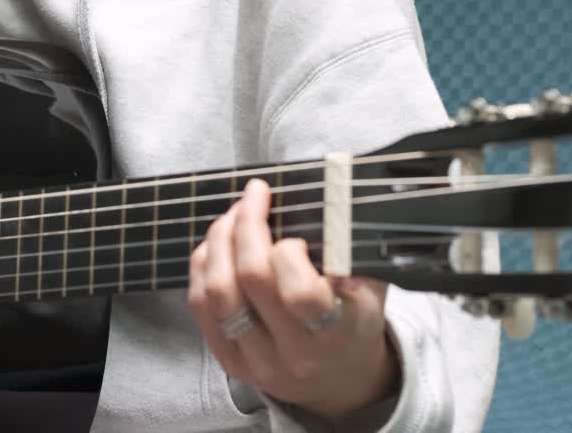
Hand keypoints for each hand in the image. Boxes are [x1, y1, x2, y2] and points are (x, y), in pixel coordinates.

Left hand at [188, 179, 399, 419]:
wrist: (340, 377)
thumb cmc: (355, 317)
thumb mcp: (371, 284)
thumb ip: (350, 247)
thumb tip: (329, 194)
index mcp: (336, 333)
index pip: (300, 294)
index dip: (288, 253)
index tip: (295, 236)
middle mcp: (294, 354)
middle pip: (250, 281)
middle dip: (246, 226)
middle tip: (254, 196)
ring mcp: (257, 362)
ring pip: (218, 293)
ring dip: (219, 241)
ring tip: (233, 215)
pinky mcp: (229, 362)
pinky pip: (199, 305)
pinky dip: (203, 265)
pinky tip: (218, 244)